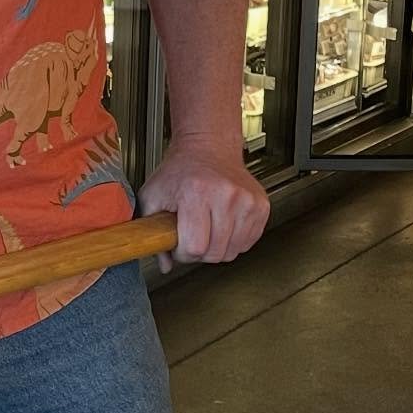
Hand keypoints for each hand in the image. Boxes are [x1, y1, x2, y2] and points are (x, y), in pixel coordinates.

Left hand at [137, 138, 269, 272]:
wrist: (208, 148)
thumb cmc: (180, 171)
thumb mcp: (153, 196)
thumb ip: (151, 231)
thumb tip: (165, 264)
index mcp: (197, 192)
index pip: (195, 246)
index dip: (183, 252)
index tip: (179, 243)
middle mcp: (226, 195)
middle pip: (215, 252)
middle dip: (199, 252)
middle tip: (192, 236)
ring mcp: (247, 200)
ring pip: (233, 251)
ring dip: (218, 248)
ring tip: (207, 229)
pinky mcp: (261, 205)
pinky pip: (249, 242)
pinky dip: (234, 241)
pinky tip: (223, 226)